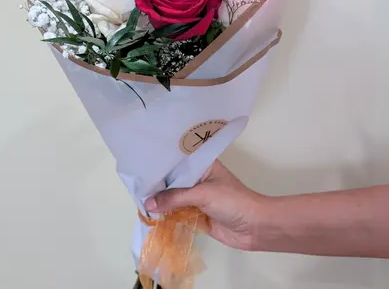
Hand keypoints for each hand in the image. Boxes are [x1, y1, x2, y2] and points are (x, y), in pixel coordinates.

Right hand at [145, 160, 264, 249]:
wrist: (255, 227)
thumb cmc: (232, 201)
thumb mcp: (202, 194)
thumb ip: (174, 198)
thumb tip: (147, 204)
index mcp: (201, 164)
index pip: (175, 160)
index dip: (159, 163)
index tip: (140, 164)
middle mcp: (196, 178)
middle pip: (171, 180)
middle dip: (155, 183)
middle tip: (133, 183)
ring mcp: (196, 197)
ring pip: (172, 197)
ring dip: (159, 201)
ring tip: (137, 199)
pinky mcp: (196, 214)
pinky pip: (176, 213)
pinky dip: (165, 215)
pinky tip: (149, 215)